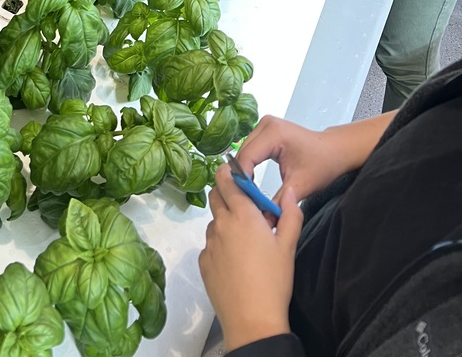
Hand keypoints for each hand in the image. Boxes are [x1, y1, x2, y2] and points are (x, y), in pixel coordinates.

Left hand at [199, 163, 302, 350]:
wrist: (252, 320)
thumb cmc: (274, 280)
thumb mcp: (288, 246)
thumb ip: (290, 214)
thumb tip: (290, 191)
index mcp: (243, 215)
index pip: (227, 180)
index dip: (229, 173)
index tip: (235, 173)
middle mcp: (221, 224)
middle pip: (215, 196)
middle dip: (227, 195)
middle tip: (244, 209)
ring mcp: (209, 243)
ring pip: (214, 222)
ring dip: (225, 223)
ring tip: (244, 243)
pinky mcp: (203, 262)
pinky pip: (210, 245)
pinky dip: (220, 246)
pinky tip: (235, 263)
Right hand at [236, 112, 394, 203]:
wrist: (335, 151)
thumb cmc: (322, 164)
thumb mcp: (300, 186)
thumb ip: (279, 203)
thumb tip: (264, 222)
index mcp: (273, 133)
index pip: (247, 157)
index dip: (242, 179)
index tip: (242, 200)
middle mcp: (266, 124)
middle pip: (243, 153)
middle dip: (242, 177)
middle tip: (243, 200)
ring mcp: (265, 125)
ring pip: (244, 151)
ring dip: (244, 171)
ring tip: (247, 193)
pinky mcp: (265, 130)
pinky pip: (251, 149)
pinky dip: (250, 165)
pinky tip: (252, 181)